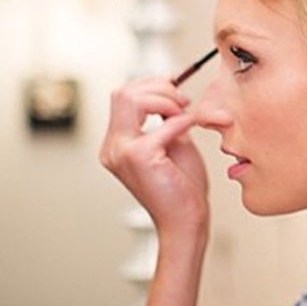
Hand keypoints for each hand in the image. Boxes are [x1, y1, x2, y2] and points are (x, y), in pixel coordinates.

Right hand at [100, 76, 208, 236]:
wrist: (185, 220)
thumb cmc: (182, 187)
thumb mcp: (174, 142)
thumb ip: (167, 119)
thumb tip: (173, 92)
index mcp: (117, 143)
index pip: (122, 96)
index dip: (151, 85)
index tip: (176, 89)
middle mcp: (112, 147)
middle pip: (122, 93)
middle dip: (158, 88)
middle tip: (183, 100)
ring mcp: (121, 152)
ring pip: (131, 99)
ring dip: (165, 99)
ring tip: (185, 112)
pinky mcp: (138, 157)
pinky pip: (162, 123)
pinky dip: (182, 120)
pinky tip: (194, 126)